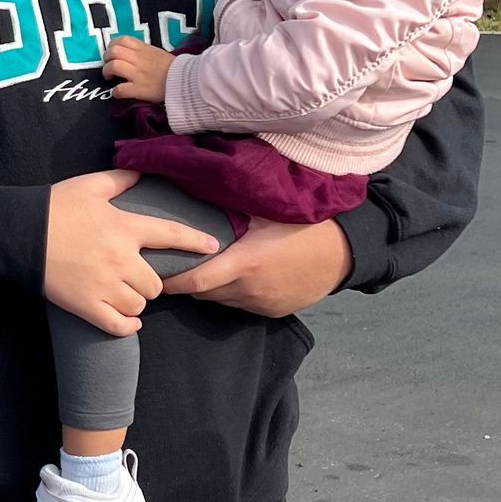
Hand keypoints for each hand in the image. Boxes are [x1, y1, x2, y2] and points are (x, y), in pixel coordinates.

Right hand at [43, 169, 219, 337]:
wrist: (19, 234)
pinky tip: (128, 321)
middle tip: (138, 277)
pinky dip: (127, 326)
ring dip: (137, 302)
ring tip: (126, 295)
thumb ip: (120, 180)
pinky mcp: (87, 306)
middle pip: (157, 282)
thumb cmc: (54, 207)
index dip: (195, 242)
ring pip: (140, 304)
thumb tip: (140, 172)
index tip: (213, 247)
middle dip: (151, 281)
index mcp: (125, 228)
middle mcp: (121, 259)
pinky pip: (119, 326)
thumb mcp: (89, 185)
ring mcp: (105, 285)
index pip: (171, 235)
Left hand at [102, 35, 174, 102]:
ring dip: (107, 72)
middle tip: (109, 65)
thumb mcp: (159, 53)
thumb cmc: (175, 69)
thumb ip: (145, 52)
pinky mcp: (139, 90)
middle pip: (113, 51)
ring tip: (110, 77)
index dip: (112, 46)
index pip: (122, 40)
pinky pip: (120, 89)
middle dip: (106, 58)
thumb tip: (133, 55)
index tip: (113, 53)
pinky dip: (115, 92)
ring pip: (113, 66)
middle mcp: (139, 59)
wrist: (187, 82)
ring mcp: (138, 74)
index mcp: (144, 49)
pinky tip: (118, 93)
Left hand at [161, 217, 350, 318]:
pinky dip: (232, 293)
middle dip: (188, 281)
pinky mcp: (273, 312)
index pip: (197, 281)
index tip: (156, 272)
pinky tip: (236, 276)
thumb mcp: (268, 211)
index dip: (173, 280)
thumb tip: (199, 189)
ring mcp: (262, 304)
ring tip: (205, 267)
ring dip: (211, 287)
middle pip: (205, 293)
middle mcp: (250, 290)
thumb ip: (233, 208)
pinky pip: (242, 305)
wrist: (344, 253)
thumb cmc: (306, 225)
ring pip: (222, 301)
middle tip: (175, 264)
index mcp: (246, 263)